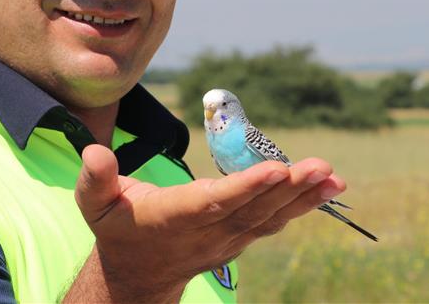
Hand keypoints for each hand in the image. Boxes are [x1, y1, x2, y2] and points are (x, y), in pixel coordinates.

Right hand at [66, 144, 345, 302]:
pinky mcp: (240, 236)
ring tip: (334, 177)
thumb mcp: (95, 206)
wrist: (138, 275)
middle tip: (321, 167)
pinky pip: (273, 220)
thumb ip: (96, 180)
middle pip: (252, 210)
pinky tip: (327, 187)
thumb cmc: (119, 229)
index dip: (245, 187)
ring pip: (269, 217)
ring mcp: (228, 238)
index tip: (275, 169)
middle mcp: (207, 232)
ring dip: (303, 198)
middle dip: (288, 189)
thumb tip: (95, 153)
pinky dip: (301, 205)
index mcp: (173, 219)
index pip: (213, 203)